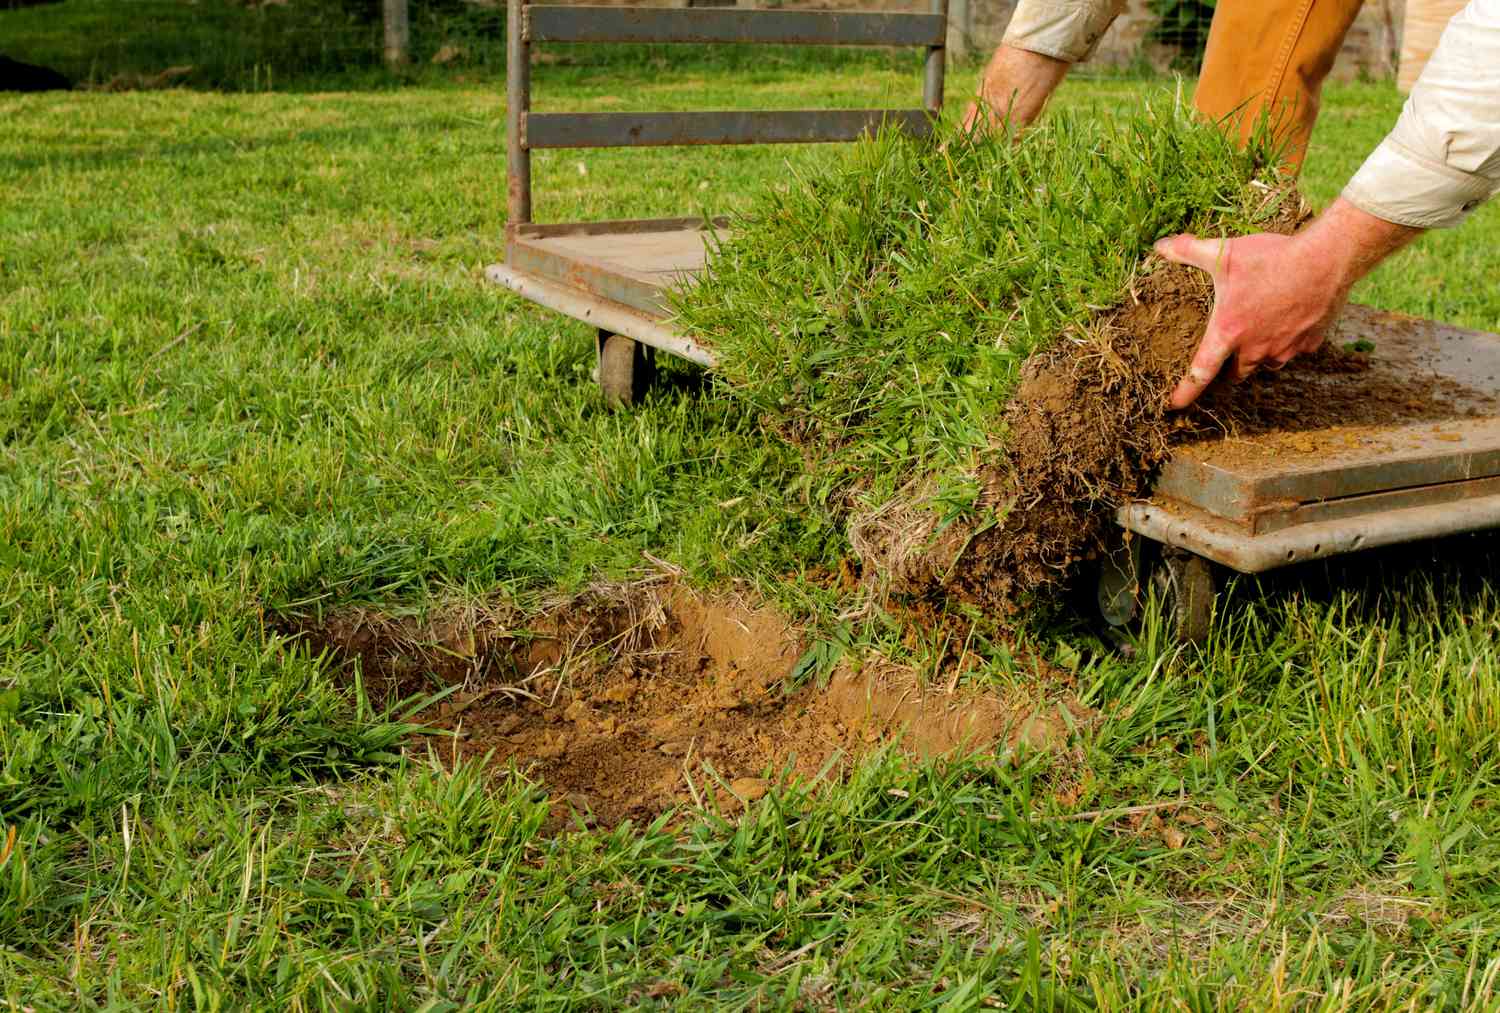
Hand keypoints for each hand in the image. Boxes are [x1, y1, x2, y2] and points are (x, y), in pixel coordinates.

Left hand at [1155, 198, 1422, 408]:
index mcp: (1229, 332)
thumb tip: (1160, 246)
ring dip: (1259, 355)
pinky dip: (1288, 342)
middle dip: (1228, 369)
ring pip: (1266, 363)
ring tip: (1258, 335)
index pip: (1200, 372)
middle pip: (1236, 373)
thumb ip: (1188, 251)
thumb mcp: (1225, 253)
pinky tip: (1288, 322)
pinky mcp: (1310, 344)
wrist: (1327, 259)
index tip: (1174, 404)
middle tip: (1225, 356)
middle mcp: (1256, 348)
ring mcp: (1285, 349)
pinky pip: (1294, 351)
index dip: (1185, 391)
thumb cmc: (1272, 258)